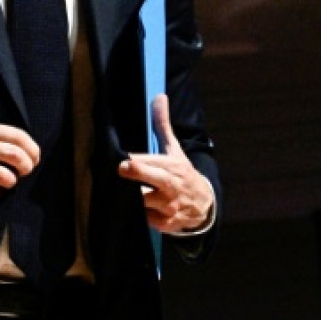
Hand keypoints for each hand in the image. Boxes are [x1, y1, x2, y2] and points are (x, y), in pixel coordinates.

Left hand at [118, 94, 214, 232]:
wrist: (204, 204)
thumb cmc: (181, 173)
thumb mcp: (174, 149)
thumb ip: (162, 125)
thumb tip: (159, 96)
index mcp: (172, 166)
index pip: (152, 161)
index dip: (136, 161)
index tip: (123, 160)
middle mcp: (172, 186)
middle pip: (155, 179)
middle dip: (139, 173)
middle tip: (123, 167)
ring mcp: (169, 206)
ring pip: (145, 203)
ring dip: (132, 198)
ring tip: (116, 192)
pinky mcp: (164, 223)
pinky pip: (144, 219)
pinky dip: (136, 215)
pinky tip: (127, 209)